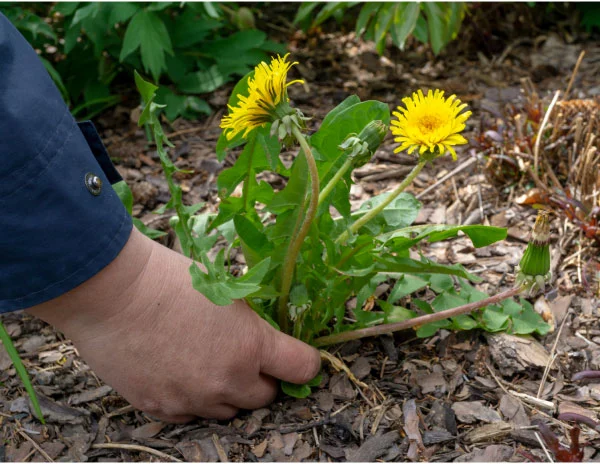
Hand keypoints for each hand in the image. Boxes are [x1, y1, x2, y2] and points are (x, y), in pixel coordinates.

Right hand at [27, 228, 320, 421]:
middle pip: (265, 397)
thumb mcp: (227, 293)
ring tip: (207, 365)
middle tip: (244, 358)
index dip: (305, 362)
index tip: (297, 358)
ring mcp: (193, 399)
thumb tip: (263, 341)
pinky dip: (193, 400)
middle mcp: (228, 381)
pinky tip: (179, 374)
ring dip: (228, 393)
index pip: (303, 368)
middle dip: (262, 379)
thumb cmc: (171, 280)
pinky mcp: (161, 408)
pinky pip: (191, 415)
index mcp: (251, 346)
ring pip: (229, 411)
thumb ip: (250, 327)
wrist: (114, 294)